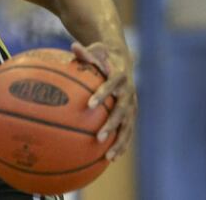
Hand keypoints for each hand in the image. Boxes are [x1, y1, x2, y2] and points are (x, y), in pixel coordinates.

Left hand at [72, 42, 136, 161]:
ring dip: (119, 141)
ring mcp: (132, 105)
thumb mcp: (95, 51)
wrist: (122, 60)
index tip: (89, 104)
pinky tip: (111, 158)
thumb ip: (85, 52)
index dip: (103, 94)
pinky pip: (128, 131)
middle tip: (98, 137)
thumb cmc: (103, 56)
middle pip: (122, 110)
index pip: (112, 84)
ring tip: (108, 156)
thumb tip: (73, 46)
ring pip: (128, 126)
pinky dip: (122, 144)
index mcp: (120, 75)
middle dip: (111, 124)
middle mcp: (129, 92)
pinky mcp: (132, 114)